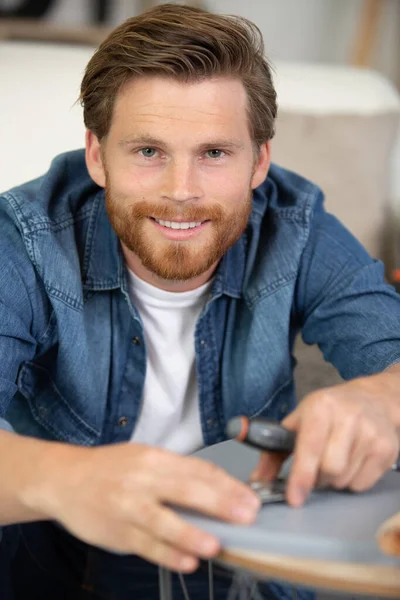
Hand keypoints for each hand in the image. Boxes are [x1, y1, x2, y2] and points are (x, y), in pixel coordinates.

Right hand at [29, 442, 259, 571]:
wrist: (65, 480)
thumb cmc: (111, 469)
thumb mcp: (144, 458)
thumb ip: (176, 474)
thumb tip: (218, 492)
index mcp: (153, 458)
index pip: (196, 469)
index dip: (226, 484)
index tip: (249, 496)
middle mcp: (142, 480)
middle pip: (185, 490)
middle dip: (219, 503)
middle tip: (247, 515)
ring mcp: (127, 507)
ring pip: (163, 522)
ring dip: (191, 534)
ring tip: (216, 545)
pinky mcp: (117, 533)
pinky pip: (146, 545)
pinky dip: (167, 555)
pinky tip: (187, 561)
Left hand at [250, 370, 399, 506]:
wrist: (372, 399)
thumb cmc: (329, 412)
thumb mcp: (298, 421)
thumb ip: (274, 452)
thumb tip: (257, 481)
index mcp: (320, 407)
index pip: (309, 447)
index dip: (301, 476)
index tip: (294, 498)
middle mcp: (348, 417)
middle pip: (329, 469)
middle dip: (317, 478)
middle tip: (315, 470)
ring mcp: (371, 432)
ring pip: (345, 479)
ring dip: (334, 481)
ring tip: (334, 461)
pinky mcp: (387, 448)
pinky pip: (363, 483)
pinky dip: (352, 481)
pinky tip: (352, 462)